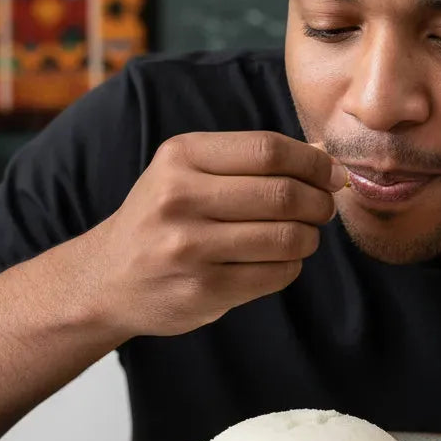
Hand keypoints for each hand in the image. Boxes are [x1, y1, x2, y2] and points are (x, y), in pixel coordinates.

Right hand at [81, 132, 346, 336]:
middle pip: (283, 194)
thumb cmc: (164, 216)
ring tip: (303, 235)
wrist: (107, 278)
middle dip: (319, 202)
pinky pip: (276, 274)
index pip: (268, 150)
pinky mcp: (202, 290)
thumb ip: (251, 160)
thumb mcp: (190, 171)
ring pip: (287, 237)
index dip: (313, 163)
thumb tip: (322, 158)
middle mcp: (179, 198)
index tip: (332, 174)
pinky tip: (277, 261)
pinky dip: (291, 266)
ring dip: (309, 237)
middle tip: (324, 208)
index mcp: (181, 157)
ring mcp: (189, 247)